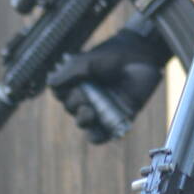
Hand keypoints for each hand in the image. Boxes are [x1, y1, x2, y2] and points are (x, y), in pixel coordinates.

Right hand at [47, 20, 167, 143]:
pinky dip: (97, 137)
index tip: (66, 85)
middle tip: (85, 93)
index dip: (61, 92)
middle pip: (71, 107)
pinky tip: (96, 132)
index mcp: (79, 81)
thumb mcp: (88, 61)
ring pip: (83, 122)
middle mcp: (88, 96)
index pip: (61, 93)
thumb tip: (51, 82)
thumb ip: (69, 72)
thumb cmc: (114, 55)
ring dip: (83, 119)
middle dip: (75, 102)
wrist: (142, 56)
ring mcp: (103, 108)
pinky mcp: (118, 118)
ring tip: (90, 112)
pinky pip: (102, 135)